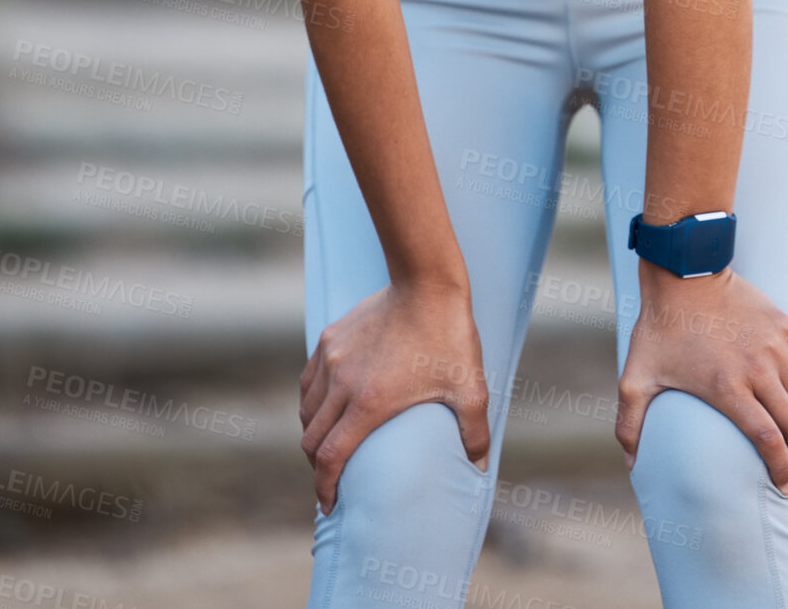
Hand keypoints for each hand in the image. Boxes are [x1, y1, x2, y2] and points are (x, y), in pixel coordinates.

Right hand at [299, 278, 490, 515]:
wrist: (427, 282)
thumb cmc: (450, 337)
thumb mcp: (471, 388)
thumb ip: (475, 432)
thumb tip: (480, 468)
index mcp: (370, 402)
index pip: (330, 458)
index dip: (325, 487)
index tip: (328, 504)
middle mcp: (342, 383)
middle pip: (312, 439)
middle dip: (317, 467)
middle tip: (330, 480)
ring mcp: (332, 359)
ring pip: (307, 410)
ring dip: (313, 435)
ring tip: (328, 446)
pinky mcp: (330, 338)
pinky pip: (309, 380)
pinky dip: (312, 402)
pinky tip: (326, 407)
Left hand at [616, 263, 787, 492]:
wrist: (683, 274)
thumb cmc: (659, 328)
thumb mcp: (636, 375)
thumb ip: (630, 422)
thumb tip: (631, 465)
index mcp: (727, 386)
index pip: (767, 439)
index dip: (780, 468)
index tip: (784, 486)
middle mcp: (757, 368)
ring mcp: (774, 346)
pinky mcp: (784, 326)